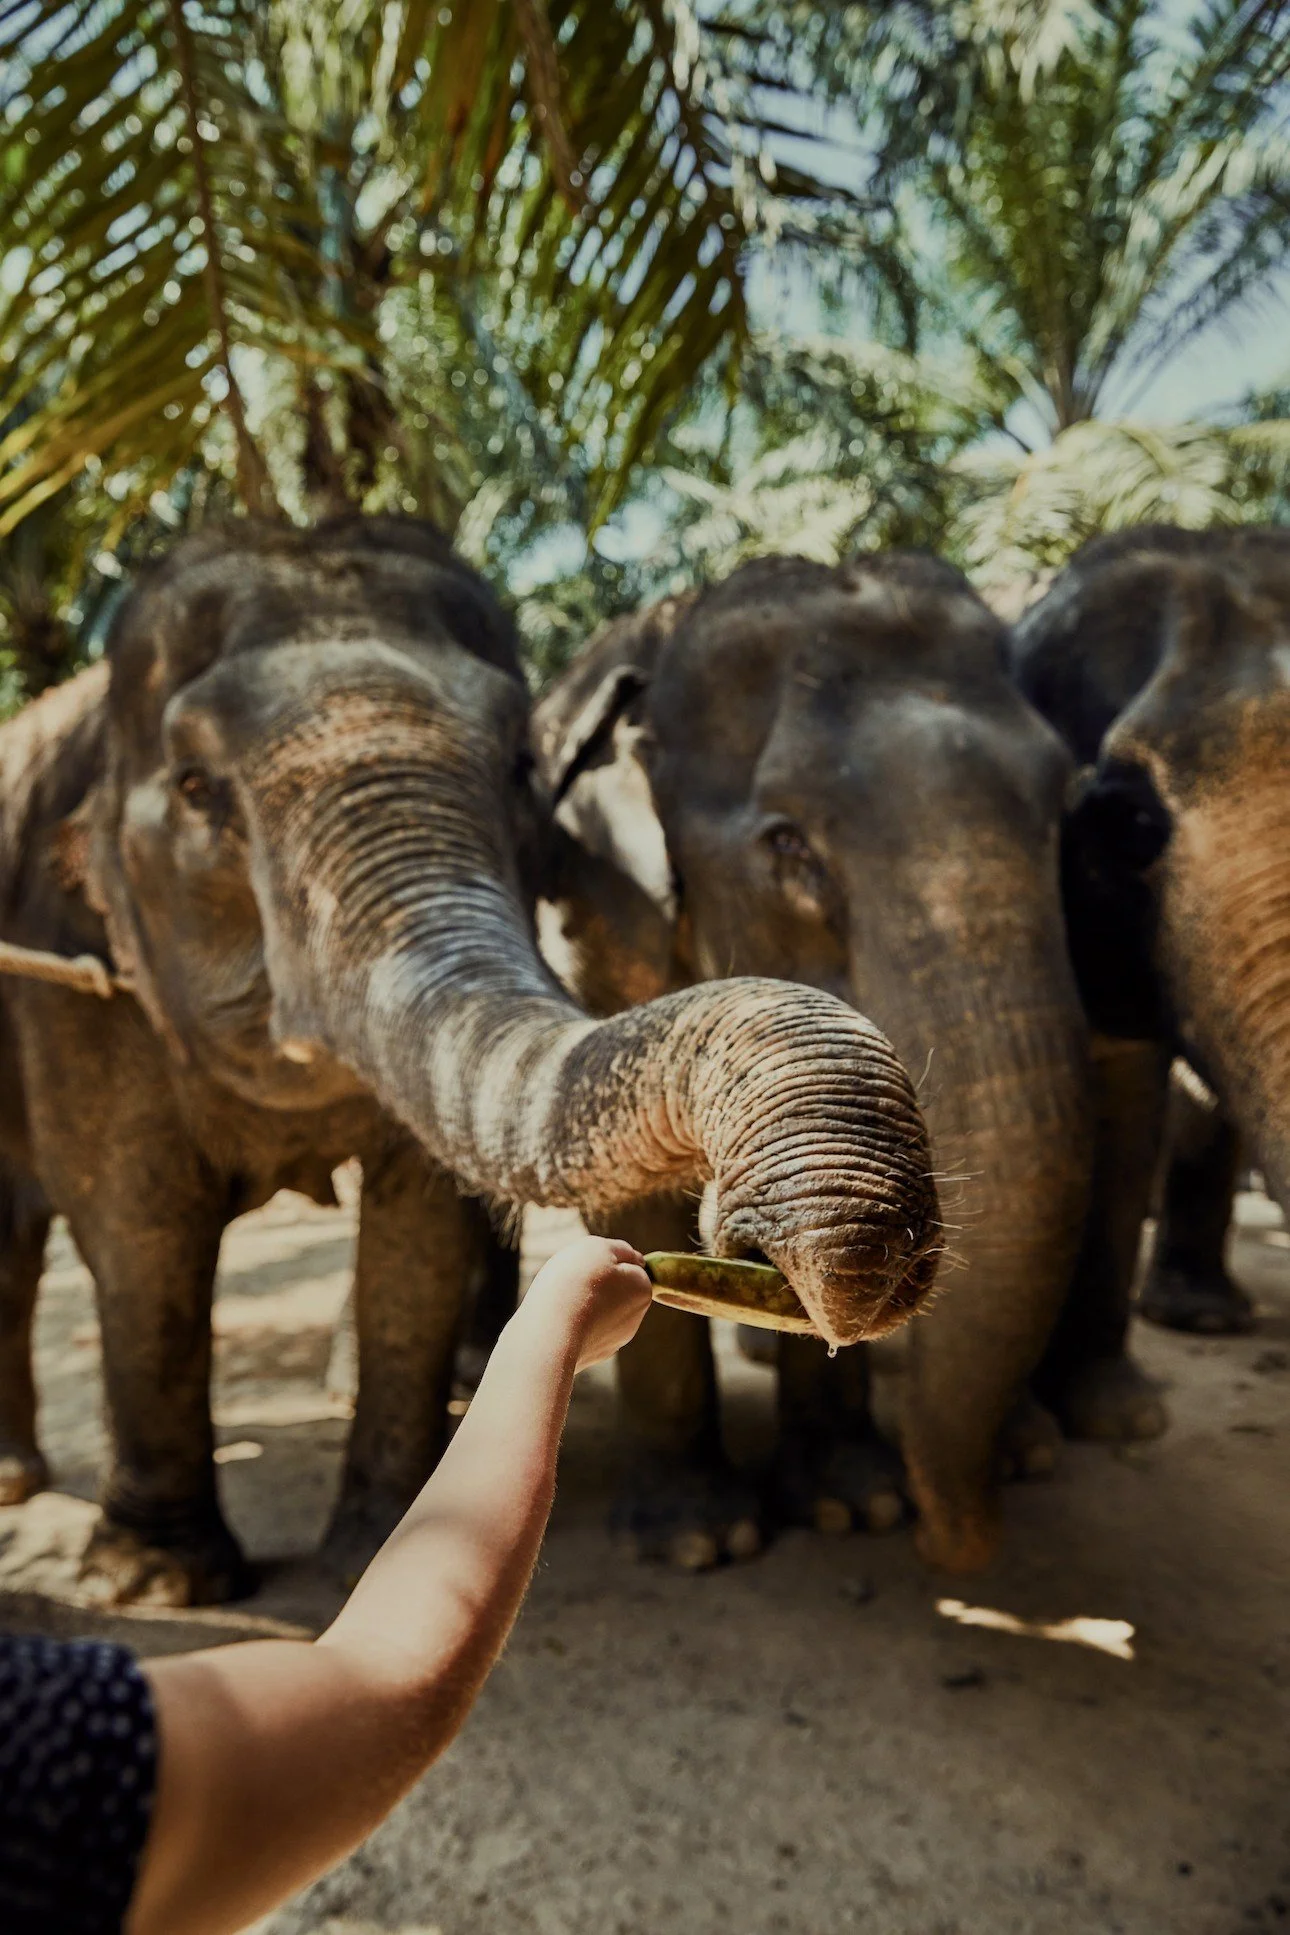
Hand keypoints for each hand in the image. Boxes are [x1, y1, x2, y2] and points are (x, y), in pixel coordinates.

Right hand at [521, 1235, 651, 1369]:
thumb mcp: (598, 1248)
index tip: (590, 1265)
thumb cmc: (574, 1282)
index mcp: (642, 1290)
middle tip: (573, 1282)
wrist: (548, 1334)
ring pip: (598, 1314)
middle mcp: (634, 1319)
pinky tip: (558, 1324)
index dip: (608, 1262)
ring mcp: (613, 1341)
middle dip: (597, 1286)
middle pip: (615, 1292)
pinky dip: (572, 1327)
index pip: (631, 1268)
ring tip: (562, 1303)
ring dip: (584, 1306)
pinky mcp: (591, 1357)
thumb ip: (621, 1250)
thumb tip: (636, 1260)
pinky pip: (581, 1334)